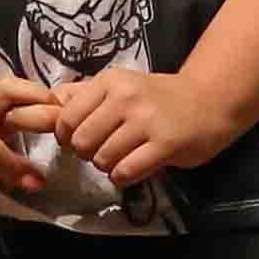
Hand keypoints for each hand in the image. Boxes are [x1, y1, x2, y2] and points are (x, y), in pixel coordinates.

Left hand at [49, 65, 243, 187]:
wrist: (209, 100)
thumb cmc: (158, 96)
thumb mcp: (120, 85)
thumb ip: (84, 94)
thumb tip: (48, 102)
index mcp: (110, 82)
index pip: (66, 116)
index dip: (66, 136)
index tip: (77, 140)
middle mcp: (126, 98)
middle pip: (81, 141)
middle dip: (86, 154)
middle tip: (100, 151)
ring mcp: (146, 121)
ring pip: (102, 159)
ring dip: (107, 166)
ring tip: (120, 158)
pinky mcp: (165, 144)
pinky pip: (126, 171)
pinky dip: (123, 177)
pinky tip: (131, 169)